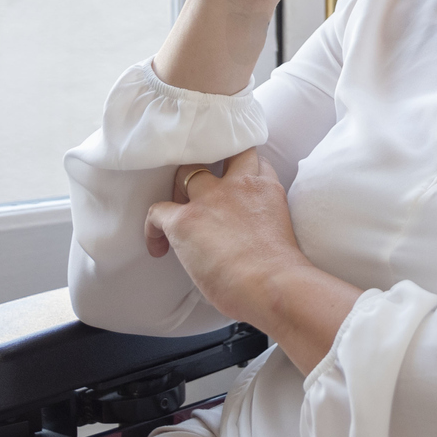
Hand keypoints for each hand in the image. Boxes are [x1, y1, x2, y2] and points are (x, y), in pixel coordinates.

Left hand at [145, 150, 363, 373]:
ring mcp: (210, 199)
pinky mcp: (185, 220)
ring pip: (185, 172)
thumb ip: (264, 222)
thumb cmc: (283, 274)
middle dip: (208, 163)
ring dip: (178, 188)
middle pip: (220, 153)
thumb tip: (248, 244)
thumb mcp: (281, 232)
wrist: (273, 284)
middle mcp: (239, 184)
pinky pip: (157, 212)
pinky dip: (153, 228)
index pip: (253, 161)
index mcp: (266, 188)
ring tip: (175, 210)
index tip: (234, 185)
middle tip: (198, 187)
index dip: (240, 170)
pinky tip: (159, 247)